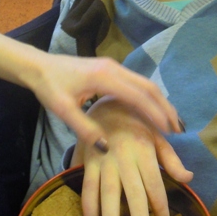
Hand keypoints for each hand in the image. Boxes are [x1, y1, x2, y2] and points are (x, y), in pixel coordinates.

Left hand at [27, 52, 180, 153]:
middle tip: (178, 129)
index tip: (169, 132)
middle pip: (148, 87)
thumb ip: (85, 129)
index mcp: (104, 77)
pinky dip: (149, 97)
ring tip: (170, 122)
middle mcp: (113, 68)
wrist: (38, 66)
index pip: (138, 96)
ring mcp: (113, 67)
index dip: (156, 114)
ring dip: (159, 101)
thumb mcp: (63, 111)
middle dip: (165, 108)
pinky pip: (136, 82)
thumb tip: (107, 149)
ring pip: (145, 83)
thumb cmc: (49, 88)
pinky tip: (152, 110)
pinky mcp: (110, 69)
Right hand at [73, 97, 192, 215]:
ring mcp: (104, 159)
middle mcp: (124, 156)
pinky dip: (87, 206)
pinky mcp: (87, 160)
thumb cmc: (136, 121)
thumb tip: (188, 178)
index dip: (159, 206)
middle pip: (132, 193)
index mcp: (144, 150)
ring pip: (107, 193)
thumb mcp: (157, 135)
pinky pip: (87, 186)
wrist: (106, 101)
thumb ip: (171, 159)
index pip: (154, 184)